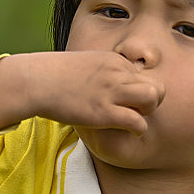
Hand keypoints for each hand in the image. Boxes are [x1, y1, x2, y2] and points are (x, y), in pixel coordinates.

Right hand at [0, 51, 164, 134]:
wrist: (35, 81)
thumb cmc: (54, 77)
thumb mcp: (84, 65)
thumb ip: (102, 72)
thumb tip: (106, 85)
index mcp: (115, 61)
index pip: (144, 75)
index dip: (138, 90)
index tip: (125, 100)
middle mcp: (117, 73)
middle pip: (157, 86)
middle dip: (152, 102)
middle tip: (135, 111)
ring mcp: (111, 91)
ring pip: (153, 99)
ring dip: (147, 113)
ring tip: (132, 120)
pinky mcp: (104, 112)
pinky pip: (137, 122)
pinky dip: (137, 130)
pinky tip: (127, 133)